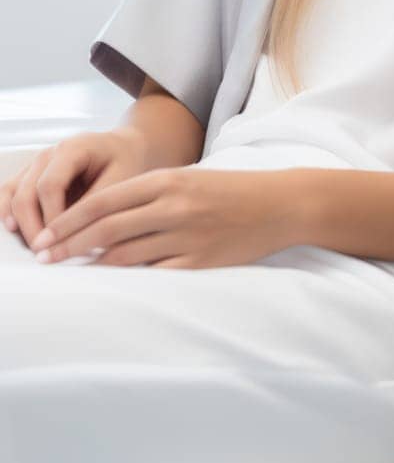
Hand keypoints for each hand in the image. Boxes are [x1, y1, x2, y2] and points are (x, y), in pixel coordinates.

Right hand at [2, 127, 150, 247]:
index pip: (50, 186)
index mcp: (72, 149)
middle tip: (45, 253)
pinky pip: (10, 193)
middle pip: (26, 192)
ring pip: (13, 194)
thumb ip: (98, 204)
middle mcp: (48, 155)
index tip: (60, 243)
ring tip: (34, 247)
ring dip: (19, 223)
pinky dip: (8, 212)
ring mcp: (36, 164)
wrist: (123, 148)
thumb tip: (79, 235)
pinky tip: (15, 230)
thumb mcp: (122, 180)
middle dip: (32, 226)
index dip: (51, 218)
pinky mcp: (31, 176)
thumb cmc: (125, 161)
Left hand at [28, 166, 295, 269]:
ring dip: (94, 264)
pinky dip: (131, 278)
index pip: (104, 200)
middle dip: (69, 245)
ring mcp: (187, 235)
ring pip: (126, 253)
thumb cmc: (232, 191)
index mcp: (168, 180)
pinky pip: (156, 273)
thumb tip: (104, 221)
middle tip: (44, 258)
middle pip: (106, 228)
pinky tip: (115, 283)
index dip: (69, 220)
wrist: (281, 204)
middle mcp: (173, 206)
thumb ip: (150, 195)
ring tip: (73, 271)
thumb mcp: (189, 180)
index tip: (45, 236)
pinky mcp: (201, 261)